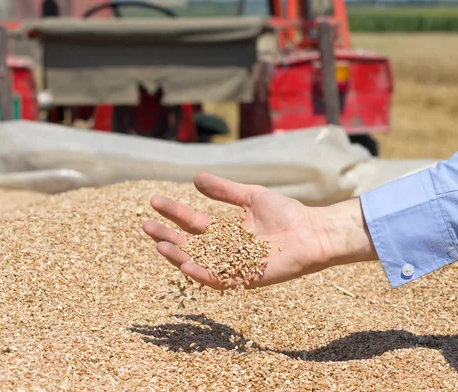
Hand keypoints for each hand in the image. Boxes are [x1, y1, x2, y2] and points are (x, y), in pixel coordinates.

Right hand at [142, 172, 376, 289]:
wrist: (313, 230)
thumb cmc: (286, 213)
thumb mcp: (250, 196)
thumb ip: (224, 190)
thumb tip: (195, 178)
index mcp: (224, 232)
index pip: (191, 223)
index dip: (172, 212)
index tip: (153, 201)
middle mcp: (224, 250)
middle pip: (188, 244)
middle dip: (165, 236)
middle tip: (144, 225)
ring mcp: (233, 265)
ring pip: (198, 264)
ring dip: (177, 256)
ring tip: (159, 245)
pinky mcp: (245, 279)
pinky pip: (218, 279)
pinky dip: (200, 273)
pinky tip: (185, 263)